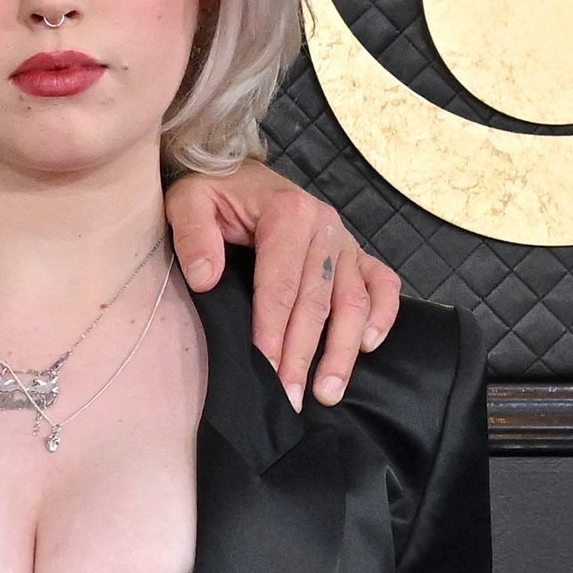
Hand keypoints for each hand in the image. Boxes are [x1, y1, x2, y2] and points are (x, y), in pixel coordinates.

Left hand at [161, 166, 399, 408]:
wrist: (239, 175)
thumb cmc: (214, 193)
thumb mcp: (189, 201)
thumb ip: (194, 235)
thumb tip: (205, 278)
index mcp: (288, 214)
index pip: (280, 287)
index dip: (272, 332)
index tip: (265, 370)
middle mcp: (325, 227)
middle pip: (317, 303)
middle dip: (303, 355)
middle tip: (290, 398)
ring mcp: (344, 241)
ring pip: (354, 301)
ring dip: (344, 350)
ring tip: (328, 391)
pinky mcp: (355, 252)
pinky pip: (382, 283)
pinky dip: (383, 314)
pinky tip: (369, 347)